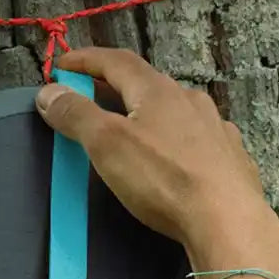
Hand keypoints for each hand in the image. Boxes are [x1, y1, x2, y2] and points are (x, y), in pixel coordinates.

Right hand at [35, 47, 278, 276]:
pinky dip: (175, 138)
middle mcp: (189, 100)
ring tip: (132, 127)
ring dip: (148, 112)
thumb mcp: (106, 144)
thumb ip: (77, 115)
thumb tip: (49, 91)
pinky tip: (174, 155)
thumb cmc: (162, 178)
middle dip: (115, 87)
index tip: (62, 63)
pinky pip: (196, 138)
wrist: (227, 219)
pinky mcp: (229, 157)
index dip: (86, 59)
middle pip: (146, 84)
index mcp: (156, 91)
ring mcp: (214, 128)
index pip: (116, 61)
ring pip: (174, 110)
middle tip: (90, 96)